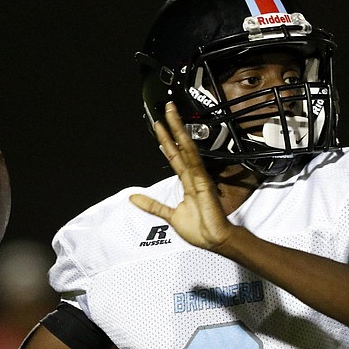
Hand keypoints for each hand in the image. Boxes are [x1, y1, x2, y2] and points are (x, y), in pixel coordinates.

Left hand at [129, 103, 233, 250]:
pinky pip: (194, 162)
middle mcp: (193, 176)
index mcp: (187, 182)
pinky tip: (182, 136)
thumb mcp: (169, 216)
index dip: (166, 140)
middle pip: (180, 146)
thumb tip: (133, 198)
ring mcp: (199, 177)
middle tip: (166, 108)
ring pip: (186, 149)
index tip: (158, 125)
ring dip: (178, 130)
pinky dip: (187, 149)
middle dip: (173, 126)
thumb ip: (152, 205)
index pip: (174, 155)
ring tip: (171, 113)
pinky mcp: (203, 183)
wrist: (214, 240)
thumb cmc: (200, 229)